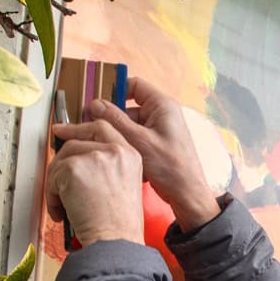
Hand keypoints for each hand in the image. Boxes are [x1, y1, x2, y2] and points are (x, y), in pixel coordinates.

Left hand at [46, 121, 144, 245]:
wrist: (115, 241)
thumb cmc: (120, 227)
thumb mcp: (125, 187)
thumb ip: (107, 169)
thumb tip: (81, 164)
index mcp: (130, 155)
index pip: (103, 129)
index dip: (81, 129)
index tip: (66, 130)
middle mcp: (114, 151)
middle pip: (78, 140)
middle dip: (61, 154)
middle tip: (53, 165)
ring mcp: (94, 157)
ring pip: (62, 159)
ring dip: (56, 183)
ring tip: (63, 205)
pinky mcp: (74, 168)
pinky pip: (53, 178)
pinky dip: (51, 197)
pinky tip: (62, 212)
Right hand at [85, 75, 221, 230]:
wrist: (187, 195)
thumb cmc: (171, 168)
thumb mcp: (138, 141)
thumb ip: (115, 121)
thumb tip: (95, 105)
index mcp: (162, 105)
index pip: (134, 85)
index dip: (114, 90)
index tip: (96, 103)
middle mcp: (161, 114)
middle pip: (127, 108)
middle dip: (111, 119)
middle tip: (92, 129)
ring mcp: (158, 130)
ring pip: (128, 126)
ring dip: (117, 136)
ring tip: (104, 148)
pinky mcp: (155, 145)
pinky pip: (134, 140)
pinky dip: (126, 147)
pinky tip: (118, 158)